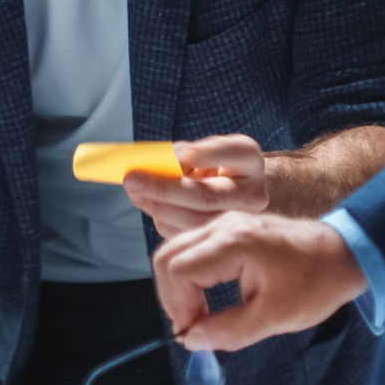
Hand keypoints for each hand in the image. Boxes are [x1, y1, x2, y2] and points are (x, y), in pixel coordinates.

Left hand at [124, 135, 268, 237]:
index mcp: (251, 164)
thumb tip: (171, 161)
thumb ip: (197, 150)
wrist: (234, 189)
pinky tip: (149, 203)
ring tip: (135, 191)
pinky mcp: (216, 239)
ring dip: (157, 206)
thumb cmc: (220, 162)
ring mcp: (236, 222)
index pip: (235, 153)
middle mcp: (251, 197)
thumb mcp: (214, 146)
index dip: (205, 155)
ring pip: (192, 221)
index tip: (177, 153)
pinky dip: (161, 219)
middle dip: (164, 189)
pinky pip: (184, 234)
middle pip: (205, 197)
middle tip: (133, 180)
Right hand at [153, 210, 366, 350]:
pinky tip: (205, 299)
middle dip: (171, 297)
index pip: (179, 270)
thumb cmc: (316, 283)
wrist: (345, 252)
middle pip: (167, 256)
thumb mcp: (276, 317)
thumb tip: (192, 340)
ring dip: (177, 288)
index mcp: (234, 243)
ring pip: (174, 251)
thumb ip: (229, 331)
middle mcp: (222, 226)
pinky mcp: (228, 228)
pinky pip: (191, 249)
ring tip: (198, 316)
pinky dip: (188, 276)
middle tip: (192, 327)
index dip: (178, 306)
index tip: (194, 333)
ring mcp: (223, 223)